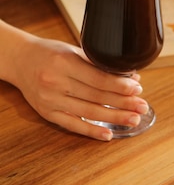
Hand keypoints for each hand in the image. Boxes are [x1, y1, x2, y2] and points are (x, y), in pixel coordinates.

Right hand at [1, 23, 148, 140]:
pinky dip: (92, 131)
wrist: (20, 60)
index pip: (98, 78)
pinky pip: (73, 125)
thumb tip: (130, 77)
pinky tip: (109, 134)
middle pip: (96, 97)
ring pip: (88, 112)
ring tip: (133, 119)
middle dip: (123, 103)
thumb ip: (100, 64)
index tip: (138, 89)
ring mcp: (50, 100)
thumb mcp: (73, 50)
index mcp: (64, 62)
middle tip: (142, 106)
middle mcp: (56, 82)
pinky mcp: (47, 114)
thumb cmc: (49, 53)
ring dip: (114, 118)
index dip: (120, 86)